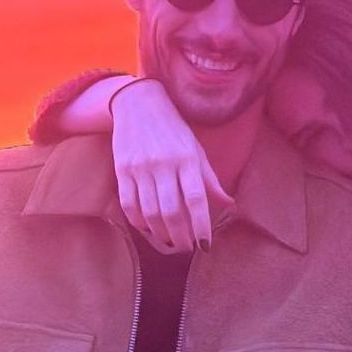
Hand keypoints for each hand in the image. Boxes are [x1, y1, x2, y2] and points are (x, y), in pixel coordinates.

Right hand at [110, 79, 233, 252]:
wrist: (139, 104)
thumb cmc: (174, 129)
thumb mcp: (196, 150)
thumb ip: (210, 180)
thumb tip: (229, 205)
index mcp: (187, 159)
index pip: (196, 199)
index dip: (200, 225)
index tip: (205, 244)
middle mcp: (163, 164)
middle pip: (171, 210)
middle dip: (180, 236)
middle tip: (186, 247)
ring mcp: (140, 168)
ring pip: (149, 211)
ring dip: (160, 233)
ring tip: (169, 241)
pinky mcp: (122, 170)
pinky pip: (129, 204)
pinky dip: (139, 221)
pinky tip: (148, 228)